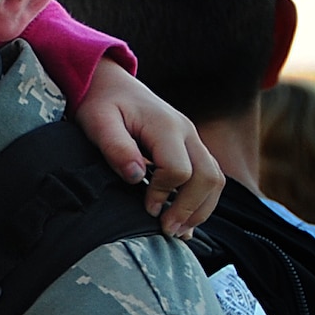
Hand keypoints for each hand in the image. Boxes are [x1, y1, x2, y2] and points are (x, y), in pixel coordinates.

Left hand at [76, 60, 223, 235]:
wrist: (110, 83)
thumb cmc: (101, 103)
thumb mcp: (98, 122)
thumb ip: (116, 148)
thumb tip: (135, 176)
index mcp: (166, 126)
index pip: (179, 169)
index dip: (163, 193)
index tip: (145, 208)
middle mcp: (187, 132)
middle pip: (208, 177)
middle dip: (191, 208)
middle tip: (167, 231)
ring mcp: (192, 139)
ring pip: (215, 178)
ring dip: (201, 208)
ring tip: (178, 231)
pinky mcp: (190, 146)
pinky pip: (209, 175)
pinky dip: (202, 200)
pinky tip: (185, 219)